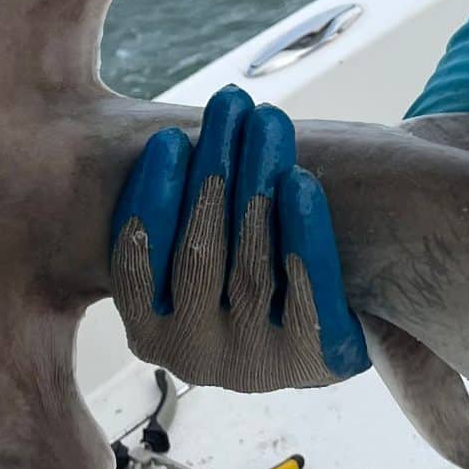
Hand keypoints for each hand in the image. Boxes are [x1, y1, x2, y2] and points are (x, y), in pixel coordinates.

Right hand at [109, 85, 368, 391]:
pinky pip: (307, 293)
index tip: (172, 135)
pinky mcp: (316, 360)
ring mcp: (257, 366)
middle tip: (231, 103)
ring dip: (257, 184)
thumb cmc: (247, 262)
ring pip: (251, 268)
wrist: (330, 318)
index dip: (153, 197)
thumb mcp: (197, 247)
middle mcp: (195, 359)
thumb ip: (173, 210)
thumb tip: (158, 138)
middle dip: (215, 168)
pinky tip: (300, 180)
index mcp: (150, 333)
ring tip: (267, 120)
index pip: (138, 264)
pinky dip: (301, 234)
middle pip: (200, 255)